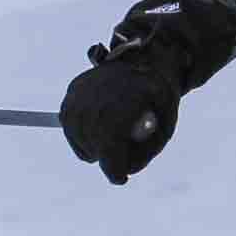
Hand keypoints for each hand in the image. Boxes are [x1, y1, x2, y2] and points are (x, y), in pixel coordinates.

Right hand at [60, 46, 180, 181]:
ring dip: (94, 148)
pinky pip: (70, 127)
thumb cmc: (159, 97)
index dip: (115, 171)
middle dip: (109, 157)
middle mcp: (97, 98)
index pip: (110, 152)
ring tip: (114, 132)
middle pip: (94, 149)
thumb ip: (144, 154)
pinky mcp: (72, 90)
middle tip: (121, 151)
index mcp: (126, 104)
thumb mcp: (165, 127)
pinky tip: (100, 123)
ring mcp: (81, 92)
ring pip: (79, 140)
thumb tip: (122, 172)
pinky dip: (83, 134)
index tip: (120, 178)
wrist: (145, 57)